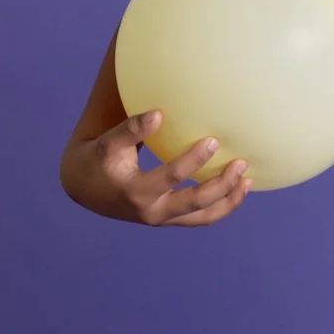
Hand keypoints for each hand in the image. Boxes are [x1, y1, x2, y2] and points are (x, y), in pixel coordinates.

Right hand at [60, 110, 249, 226]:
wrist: (85, 188)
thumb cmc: (99, 158)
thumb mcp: (108, 143)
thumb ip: (131, 129)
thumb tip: (158, 114)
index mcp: (135, 192)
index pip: (171, 177)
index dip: (194, 159)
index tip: (214, 139)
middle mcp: (151, 211)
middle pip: (195, 203)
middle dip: (222, 184)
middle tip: (242, 163)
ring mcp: (162, 218)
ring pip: (203, 217)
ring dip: (228, 200)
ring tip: (249, 179)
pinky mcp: (168, 219)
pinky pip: (200, 218)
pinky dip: (222, 206)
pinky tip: (239, 188)